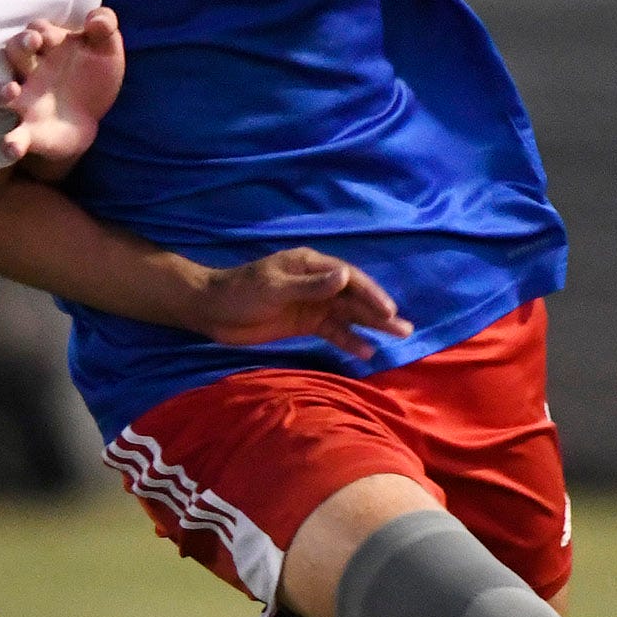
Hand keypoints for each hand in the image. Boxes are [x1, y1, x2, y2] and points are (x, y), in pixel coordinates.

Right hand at [0, 7, 122, 175]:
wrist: (90, 119)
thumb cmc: (93, 76)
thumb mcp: (106, 48)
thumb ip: (104, 26)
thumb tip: (96, 20)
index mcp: (48, 48)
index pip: (37, 30)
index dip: (40, 30)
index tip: (48, 37)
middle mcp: (30, 72)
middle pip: (14, 52)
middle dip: (19, 45)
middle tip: (31, 44)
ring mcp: (25, 103)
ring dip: (0, 92)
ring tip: (11, 91)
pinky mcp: (28, 133)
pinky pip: (13, 138)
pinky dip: (10, 144)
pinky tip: (12, 147)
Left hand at [187, 247, 412, 360]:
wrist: (211, 310)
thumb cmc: (240, 292)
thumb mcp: (274, 288)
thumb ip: (309, 286)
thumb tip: (344, 276)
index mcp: (310, 265)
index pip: (348, 278)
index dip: (370, 294)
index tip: (387, 311)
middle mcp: (316, 282)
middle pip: (353, 297)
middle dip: (378, 312)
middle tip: (404, 328)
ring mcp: (311, 303)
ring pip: (347, 314)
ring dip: (370, 326)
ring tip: (396, 338)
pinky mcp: (304, 322)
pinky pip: (332, 331)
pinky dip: (348, 340)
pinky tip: (366, 351)